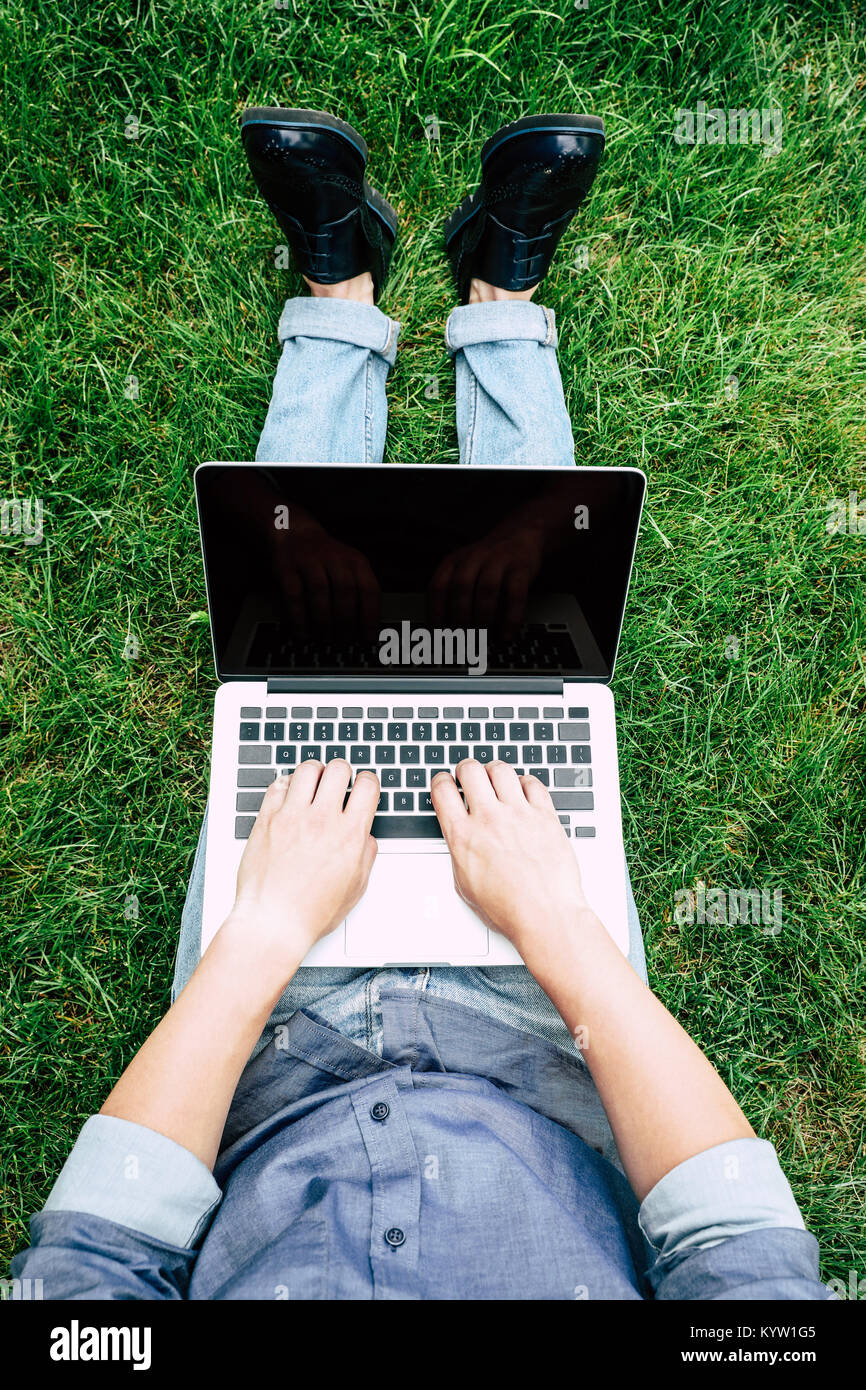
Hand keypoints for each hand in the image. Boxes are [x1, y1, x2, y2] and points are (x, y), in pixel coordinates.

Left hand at [225, 761, 378, 975]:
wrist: (274, 921)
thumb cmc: (312, 911)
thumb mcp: (356, 887)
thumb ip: (366, 855)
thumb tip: (365, 837)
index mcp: (349, 834)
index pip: (367, 786)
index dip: (369, 781)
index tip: (364, 785)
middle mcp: (322, 820)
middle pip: (338, 769)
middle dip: (342, 772)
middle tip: (338, 782)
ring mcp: (292, 816)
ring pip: (307, 770)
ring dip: (315, 773)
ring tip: (313, 783)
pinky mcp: (267, 819)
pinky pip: (278, 784)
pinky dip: (287, 784)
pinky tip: (290, 795)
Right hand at [271, 524, 379, 636]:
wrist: (295, 532)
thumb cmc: (327, 559)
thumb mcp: (351, 567)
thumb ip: (359, 592)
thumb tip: (366, 629)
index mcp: (356, 561)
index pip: (369, 589)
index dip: (370, 616)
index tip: (367, 638)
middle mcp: (335, 558)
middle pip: (345, 591)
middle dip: (346, 621)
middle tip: (343, 640)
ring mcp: (310, 561)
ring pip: (320, 592)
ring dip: (323, 619)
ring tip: (325, 638)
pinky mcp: (287, 567)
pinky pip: (294, 595)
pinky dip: (299, 617)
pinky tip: (303, 633)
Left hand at [427, 526, 544, 637]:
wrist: (520, 533)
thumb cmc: (487, 560)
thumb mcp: (463, 567)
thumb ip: (452, 592)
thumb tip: (443, 629)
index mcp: (454, 560)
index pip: (438, 586)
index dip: (436, 612)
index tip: (438, 633)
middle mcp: (474, 558)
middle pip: (461, 587)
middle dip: (459, 617)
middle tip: (461, 639)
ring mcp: (498, 561)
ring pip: (486, 589)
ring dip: (483, 617)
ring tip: (482, 637)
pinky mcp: (521, 568)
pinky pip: (515, 595)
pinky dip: (511, 617)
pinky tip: (507, 633)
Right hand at [430, 760, 594, 957]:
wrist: (545, 915)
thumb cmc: (508, 909)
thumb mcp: (465, 885)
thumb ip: (460, 854)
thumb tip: (460, 842)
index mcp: (463, 836)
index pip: (442, 790)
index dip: (441, 781)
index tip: (445, 782)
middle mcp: (489, 819)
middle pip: (470, 770)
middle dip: (466, 769)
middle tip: (469, 775)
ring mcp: (519, 814)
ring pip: (501, 770)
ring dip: (495, 771)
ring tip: (496, 779)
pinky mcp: (545, 816)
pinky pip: (533, 783)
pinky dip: (526, 783)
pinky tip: (524, 791)